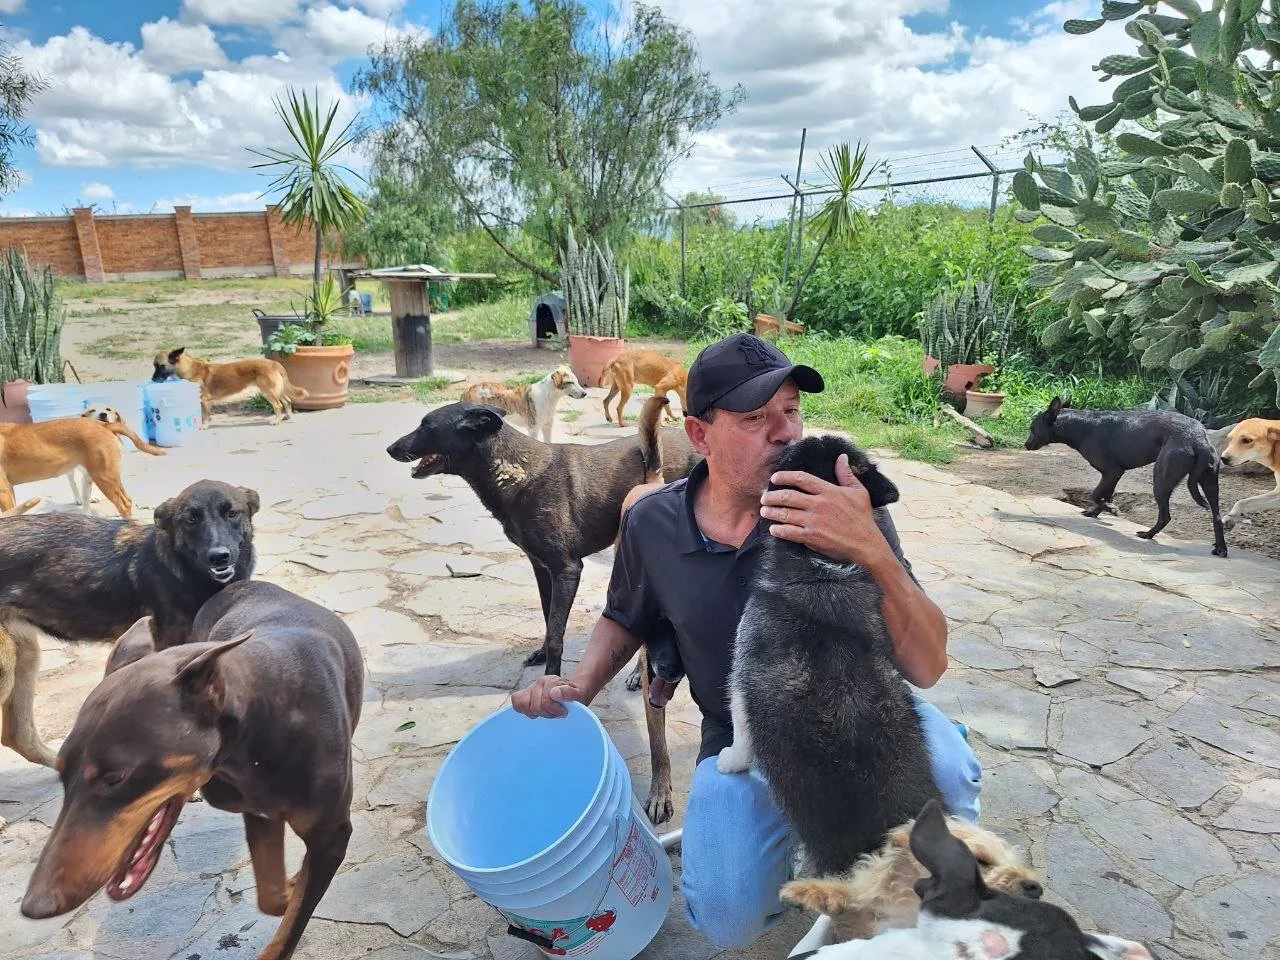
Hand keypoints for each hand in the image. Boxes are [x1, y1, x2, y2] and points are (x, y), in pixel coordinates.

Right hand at [511, 674, 587, 718]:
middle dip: (546, 714)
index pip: (546, 701)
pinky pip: (516, 701)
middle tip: (556, 713)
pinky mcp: (526, 693)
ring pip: (522, 703)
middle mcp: (540, 682)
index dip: (554, 710)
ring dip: (534, 712)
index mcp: (552, 681)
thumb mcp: (579, 696)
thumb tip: (554, 693)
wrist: (575, 691)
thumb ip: (569, 693)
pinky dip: (523, 709)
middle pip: (535, 706)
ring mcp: (531, 687)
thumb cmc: (576, 696)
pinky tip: (534, 712)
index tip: (563, 712)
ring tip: (545, 712)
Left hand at [759, 453, 892, 567]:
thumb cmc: (862, 518)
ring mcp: (814, 521)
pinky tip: (773, 529)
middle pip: (788, 496)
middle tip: (764, 497)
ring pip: (785, 514)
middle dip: (772, 496)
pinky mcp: (811, 537)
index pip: (802, 478)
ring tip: (763, 511)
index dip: (785, 476)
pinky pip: (789, 532)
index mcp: (829, 491)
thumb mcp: (859, 492)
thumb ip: (847, 474)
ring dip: (771, 512)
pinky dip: (779, 530)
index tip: (775, 478)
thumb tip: (842, 457)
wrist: (866, 544)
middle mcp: (819, 504)